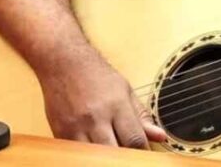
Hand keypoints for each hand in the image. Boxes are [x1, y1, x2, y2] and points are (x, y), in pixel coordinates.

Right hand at [38, 53, 165, 148]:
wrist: (64, 63)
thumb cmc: (97, 75)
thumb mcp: (125, 90)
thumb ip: (141, 116)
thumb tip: (160, 136)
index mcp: (116, 105)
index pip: (134, 140)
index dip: (142, 152)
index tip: (144, 155)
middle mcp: (96, 118)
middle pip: (115, 153)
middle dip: (125, 159)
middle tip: (129, 157)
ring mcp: (76, 127)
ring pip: (95, 157)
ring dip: (106, 158)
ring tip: (112, 155)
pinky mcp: (60, 133)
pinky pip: (78, 154)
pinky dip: (89, 155)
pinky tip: (96, 151)